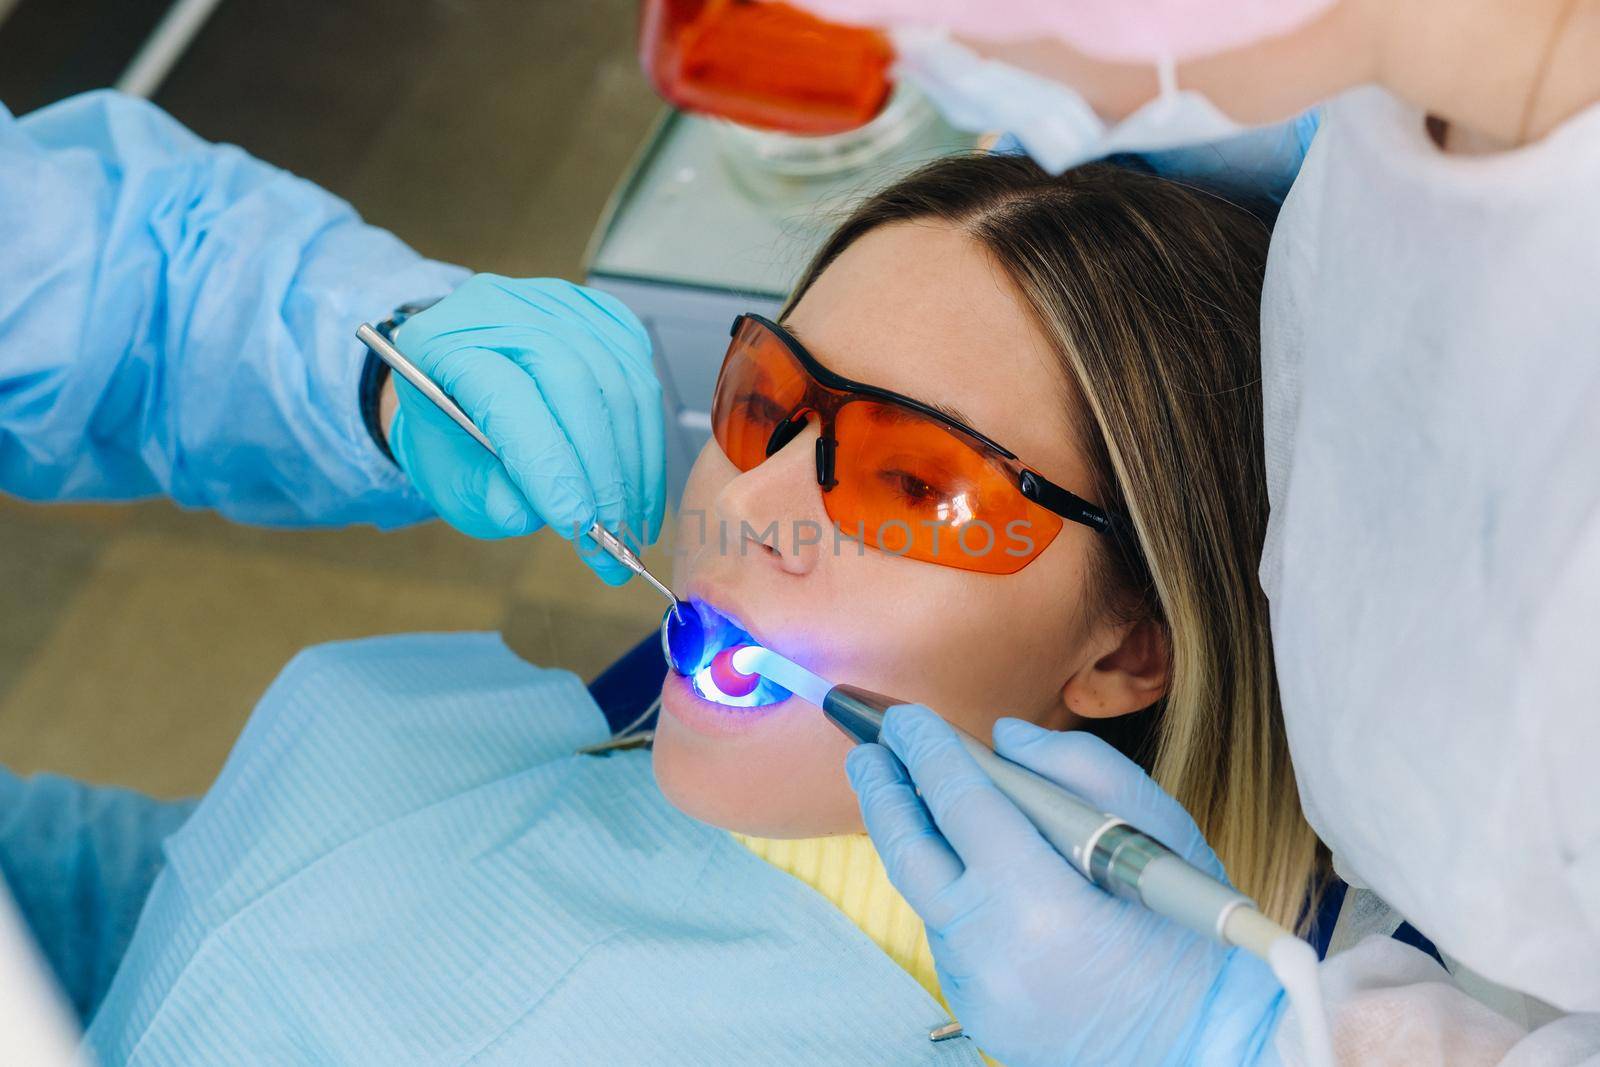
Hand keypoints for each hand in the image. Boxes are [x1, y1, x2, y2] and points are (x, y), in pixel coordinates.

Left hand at [388, 275, 664, 582]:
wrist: (464, 390)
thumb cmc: (452, 439)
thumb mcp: (451, 481)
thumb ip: (488, 498)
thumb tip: (534, 514)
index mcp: (442, 342)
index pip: (509, 398)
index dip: (550, 466)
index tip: (580, 525)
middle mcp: (501, 307)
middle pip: (574, 382)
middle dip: (603, 470)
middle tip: (616, 533)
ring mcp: (556, 303)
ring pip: (618, 382)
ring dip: (634, 462)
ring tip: (634, 521)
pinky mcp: (601, 316)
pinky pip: (641, 377)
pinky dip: (647, 437)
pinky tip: (640, 480)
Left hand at [847, 706, 1285, 1065]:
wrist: (1210, 1049)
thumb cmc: (1195, 939)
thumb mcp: (1157, 832)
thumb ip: (1077, 768)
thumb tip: (1004, 738)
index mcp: (1037, 903)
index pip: (957, 801)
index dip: (924, 750)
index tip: (904, 719)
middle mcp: (990, 952)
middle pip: (908, 853)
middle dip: (882, 792)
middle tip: (867, 749)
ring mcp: (976, 991)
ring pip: (925, 897)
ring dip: (919, 844)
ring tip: (912, 798)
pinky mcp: (976, 1015)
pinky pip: (949, 937)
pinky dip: (953, 895)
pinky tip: (969, 870)